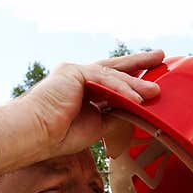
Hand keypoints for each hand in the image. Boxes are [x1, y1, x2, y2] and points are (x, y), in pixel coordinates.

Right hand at [0, 50, 163, 175]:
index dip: (130, 80)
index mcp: (80, 90)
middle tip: (160, 56)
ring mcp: (74, 72)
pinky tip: (136, 98)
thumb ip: (114, 116)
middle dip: (138, 63)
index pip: (110, 81)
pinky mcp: (72, 71)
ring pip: (111, 75)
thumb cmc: (56, 136)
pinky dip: (121, 89)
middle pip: (114, 68)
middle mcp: (77, 77)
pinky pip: (103, 79)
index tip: (149, 80)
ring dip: (135, 85)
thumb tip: (135, 113)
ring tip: (155, 93)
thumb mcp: (95, 126)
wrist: (33, 134)